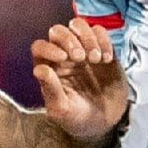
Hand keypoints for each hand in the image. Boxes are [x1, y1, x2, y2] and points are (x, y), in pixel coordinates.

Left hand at [31, 21, 124, 140]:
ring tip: (96, 59)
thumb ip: (51, 90)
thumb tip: (40, 69)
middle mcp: (63, 55)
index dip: (48, 47)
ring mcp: (83, 50)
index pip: (39, 47)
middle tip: (81, 58)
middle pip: (58, 30)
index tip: (63, 58)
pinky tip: (107, 59)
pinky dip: (104, 41)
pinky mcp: (102, 49)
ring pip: (79, 25)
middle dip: (69, 39)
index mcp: (48, 68)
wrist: (104, 122)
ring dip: (87, 37)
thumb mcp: (62, 109)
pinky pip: (100, 32)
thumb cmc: (77, 118)